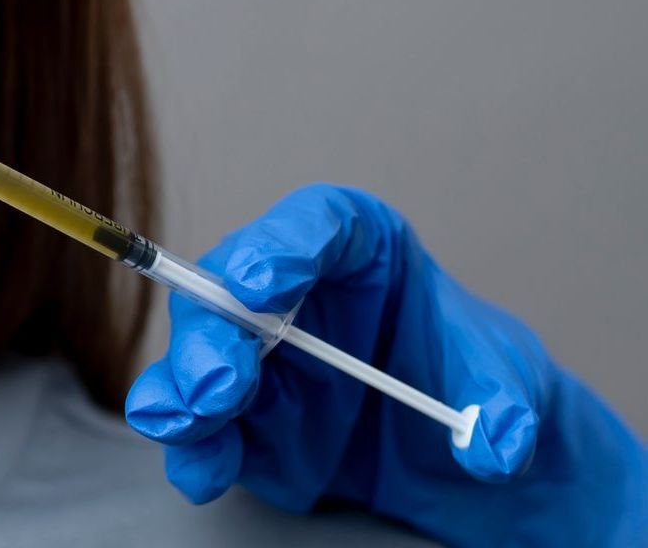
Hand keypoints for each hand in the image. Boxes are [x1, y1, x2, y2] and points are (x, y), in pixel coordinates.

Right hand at [123, 184, 646, 545]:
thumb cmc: (477, 377)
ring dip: (186, 384)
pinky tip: (201, 470)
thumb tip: (489, 443)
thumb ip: (504, 403)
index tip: (259, 282)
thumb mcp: (510, 377)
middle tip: (217, 380)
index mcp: (358, 248)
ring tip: (184, 418)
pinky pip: (210, 428)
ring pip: (204, 353)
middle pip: (233, 288)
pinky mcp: (251, 418)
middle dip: (215, 331)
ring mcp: (263, 355)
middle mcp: (293, 291)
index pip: (316, 226)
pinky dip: (199, 450)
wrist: (461, 450)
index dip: (281, 246)